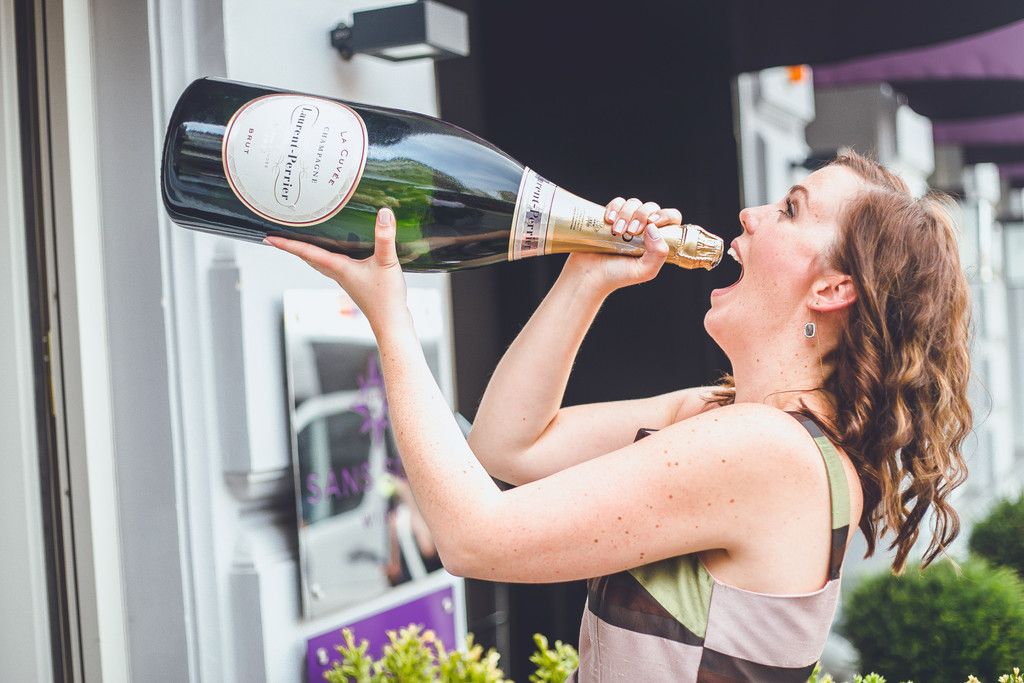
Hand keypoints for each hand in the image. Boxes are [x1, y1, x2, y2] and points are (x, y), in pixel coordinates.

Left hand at [265, 207, 410, 332]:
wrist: (391, 323)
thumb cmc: (386, 298)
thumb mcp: (386, 263)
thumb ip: (385, 238)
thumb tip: (383, 214)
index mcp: (339, 267)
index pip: (307, 252)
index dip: (287, 244)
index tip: (268, 238)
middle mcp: (338, 273)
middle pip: (308, 258)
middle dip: (292, 247)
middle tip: (276, 237)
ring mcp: (345, 279)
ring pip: (319, 262)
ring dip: (307, 252)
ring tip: (297, 241)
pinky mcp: (355, 282)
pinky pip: (333, 266)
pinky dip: (325, 256)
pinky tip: (335, 251)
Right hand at [564, 197, 676, 293]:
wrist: (589, 274)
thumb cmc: (617, 276)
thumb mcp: (645, 271)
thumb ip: (658, 254)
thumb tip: (653, 227)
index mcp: (655, 240)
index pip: (671, 218)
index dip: (665, 215)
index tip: (652, 223)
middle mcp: (643, 229)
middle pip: (651, 207)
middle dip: (641, 215)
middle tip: (630, 232)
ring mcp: (626, 221)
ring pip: (634, 203)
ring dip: (626, 214)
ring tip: (616, 232)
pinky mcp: (610, 217)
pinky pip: (617, 202)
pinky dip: (614, 207)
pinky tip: (608, 220)